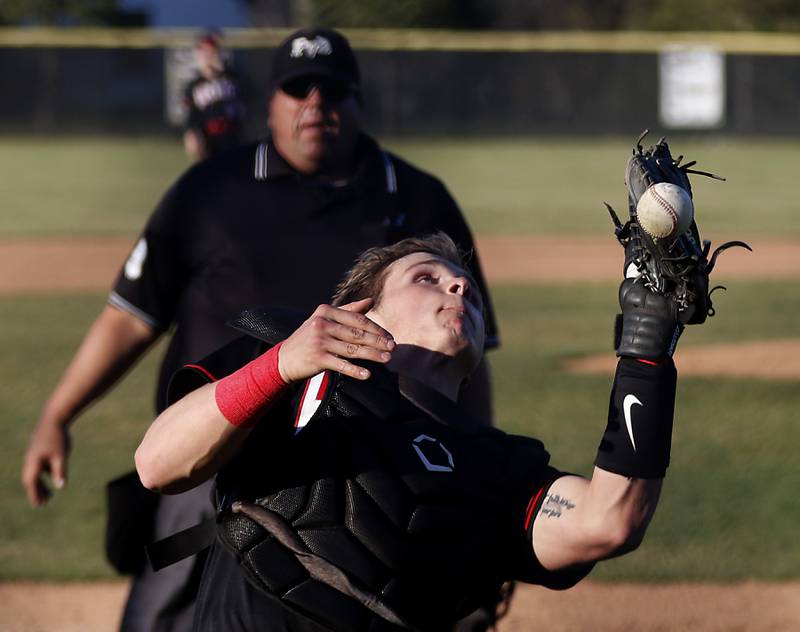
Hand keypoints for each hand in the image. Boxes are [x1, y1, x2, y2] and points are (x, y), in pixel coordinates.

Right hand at [21, 419, 71, 505]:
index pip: (31, 482)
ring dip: (40, 485)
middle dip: (36, 492)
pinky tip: (52, 478)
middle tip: (42, 504)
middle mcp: (30, 460)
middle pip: (31, 480)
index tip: (38, 505)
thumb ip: (60, 471)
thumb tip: (61, 487)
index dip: (34, 494)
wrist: (54, 418)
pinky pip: (39, 467)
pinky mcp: (39, 451)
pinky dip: (43, 475)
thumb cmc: (58, 437)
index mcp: (33, 462)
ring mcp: (33, 455)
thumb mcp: (61, 456)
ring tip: (48, 496)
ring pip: (34, 474)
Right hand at [278, 299, 394, 382]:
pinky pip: (341, 365)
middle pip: (357, 333)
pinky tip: (367, 374)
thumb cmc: (310, 337)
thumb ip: (349, 310)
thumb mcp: (325, 319)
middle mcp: (322, 323)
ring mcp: (319, 341)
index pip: (357, 319)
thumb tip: (371, 301)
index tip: (390, 337)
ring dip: (372, 355)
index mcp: (326, 311)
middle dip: (378, 341)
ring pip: (352, 349)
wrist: (284, 358)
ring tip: (387, 359)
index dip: (376, 328)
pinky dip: (355, 370)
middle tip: (393, 348)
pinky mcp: (317, 358)